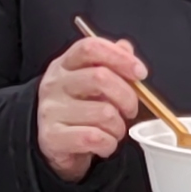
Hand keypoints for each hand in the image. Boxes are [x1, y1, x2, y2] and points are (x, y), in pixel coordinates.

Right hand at [38, 33, 151, 182]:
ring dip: (119, 126)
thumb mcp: (92, 82)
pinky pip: (95, 138)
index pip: (91, 48)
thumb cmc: (78, 110)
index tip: (140, 72)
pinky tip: (104, 144)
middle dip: (127, 97)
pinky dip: (109, 144)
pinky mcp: (52, 137)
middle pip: (100, 77)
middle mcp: (54, 84)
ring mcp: (51, 110)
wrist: (53, 143)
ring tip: (114, 130)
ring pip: (104, 113)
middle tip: (131, 110)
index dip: (120, 57)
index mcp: (65, 65)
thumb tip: (125, 47)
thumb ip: (110, 63)